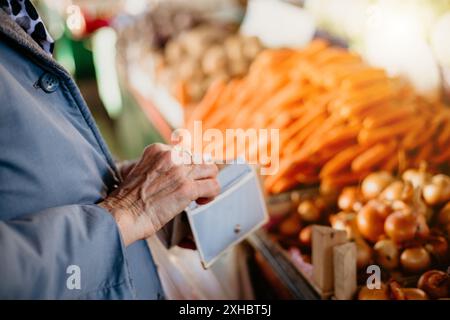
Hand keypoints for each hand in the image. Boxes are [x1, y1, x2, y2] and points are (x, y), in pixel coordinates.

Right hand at [99, 143, 219, 245]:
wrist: (122, 214)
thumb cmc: (128, 201)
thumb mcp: (143, 172)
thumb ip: (161, 168)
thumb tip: (177, 175)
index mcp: (158, 149)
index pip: (187, 152)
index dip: (188, 168)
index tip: (183, 181)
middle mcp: (171, 155)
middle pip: (201, 159)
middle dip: (200, 175)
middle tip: (194, 190)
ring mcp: (180, 171)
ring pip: (212, 170)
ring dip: (208, 184)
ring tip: (200, 196)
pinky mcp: (187, 188)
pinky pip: (213, 186)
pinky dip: (211, 195)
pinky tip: (200, 202)